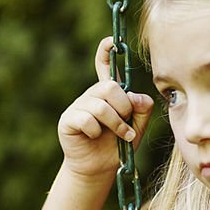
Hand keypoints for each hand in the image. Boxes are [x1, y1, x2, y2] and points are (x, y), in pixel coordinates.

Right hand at [57, 37, 153, 178]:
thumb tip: (137, 98)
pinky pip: (86, 119)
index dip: (106, 52)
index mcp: (108, 93)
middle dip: (124, 107)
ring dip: (116, 123)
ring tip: (122, 136)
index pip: (104, 66)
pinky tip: (94, 137)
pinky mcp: (68, 120)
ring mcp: (78, 106)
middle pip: (109, 87)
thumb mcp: (137, 127)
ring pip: (100, 105)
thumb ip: (141, 110)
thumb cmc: (118, 145)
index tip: (112, 41)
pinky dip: (96, 131)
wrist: (99, 168)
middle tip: (128, 123)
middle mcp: (92, 96)